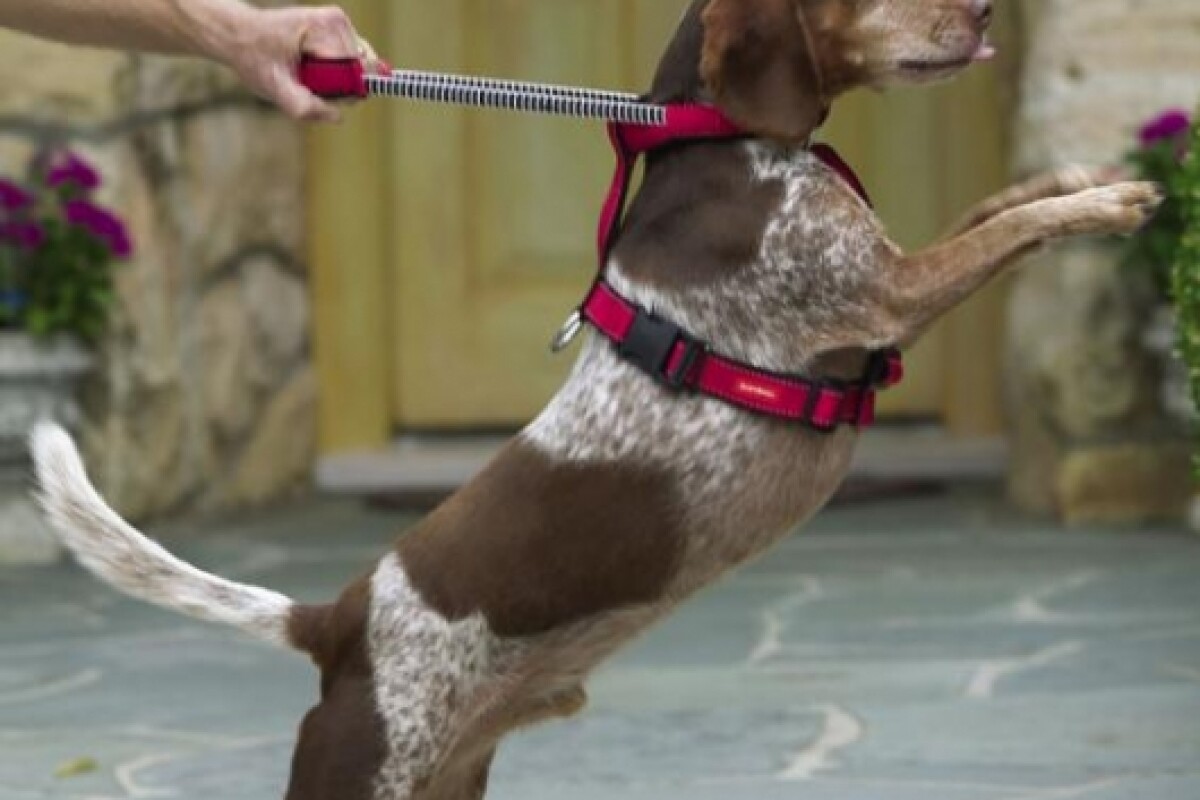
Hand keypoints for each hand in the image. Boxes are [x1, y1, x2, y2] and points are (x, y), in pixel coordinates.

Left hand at [223, 5, 383, 121]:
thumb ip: (305, 107)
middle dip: (338, 87)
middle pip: (361, 72)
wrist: (240, 35)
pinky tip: (315, 69)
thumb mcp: (274, 87)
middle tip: (305, 83)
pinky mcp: (341, 29)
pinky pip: (355, 63)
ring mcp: (341, 24)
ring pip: (361, 70)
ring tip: (307, 74)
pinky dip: (337, 74)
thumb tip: (337, 116)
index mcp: (324, 28)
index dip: (338, 92)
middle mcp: (337, 21)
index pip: (355, 72)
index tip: (312, 91)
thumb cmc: (256, 58)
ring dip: (337, 82)